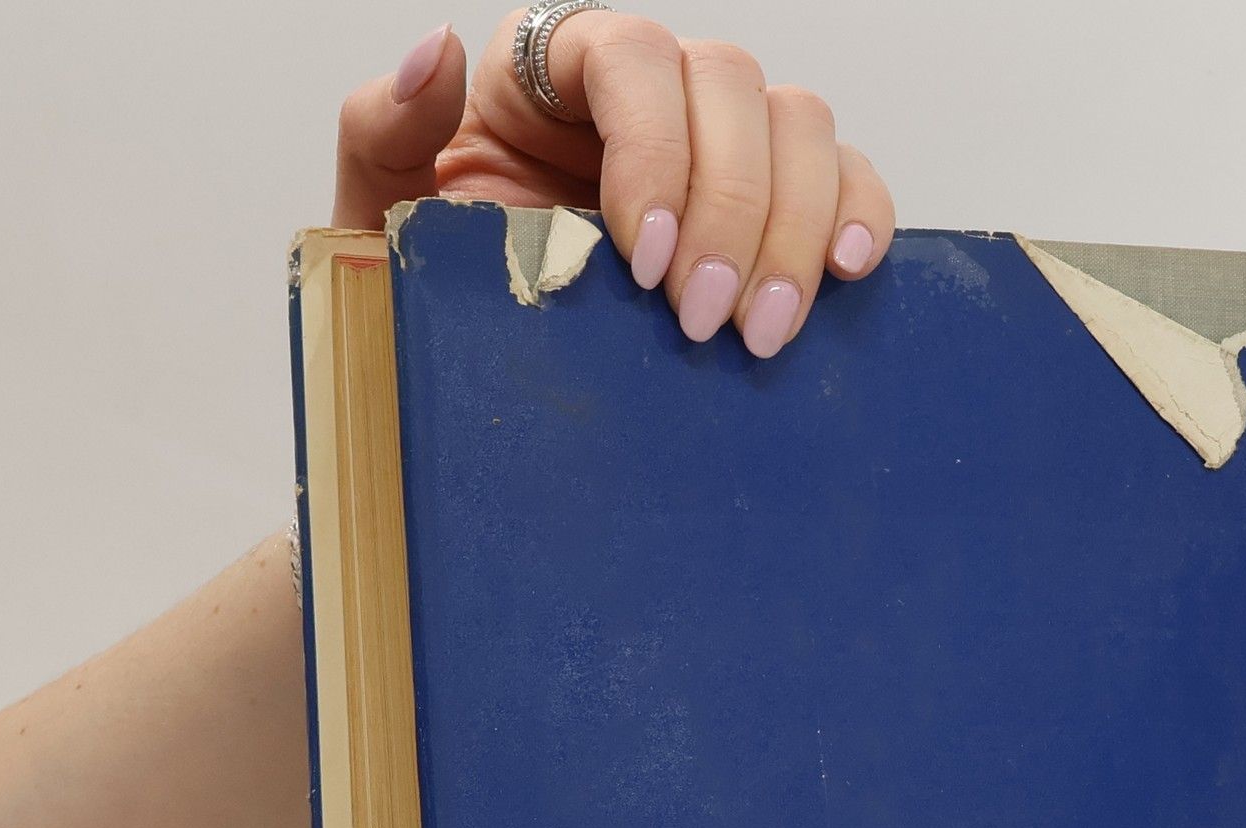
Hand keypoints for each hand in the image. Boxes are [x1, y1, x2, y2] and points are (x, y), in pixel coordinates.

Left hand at [334, 11, 895, 358]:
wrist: (489, 360)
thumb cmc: (440, 283)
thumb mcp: (384, 210)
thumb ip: (386, 127)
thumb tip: (437, 50)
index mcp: (558, 69)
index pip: (634, 57)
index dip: (655, 148)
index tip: (644, 260)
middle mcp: (656, 90)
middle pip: (733, 87)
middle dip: (731, 210)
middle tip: (703, 322)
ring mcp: (727, 142)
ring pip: (801, 127)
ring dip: (794, 230)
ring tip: (763, 333)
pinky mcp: (780, 203)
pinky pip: (847, 178)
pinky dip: (860, 215)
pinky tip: (846, 274)